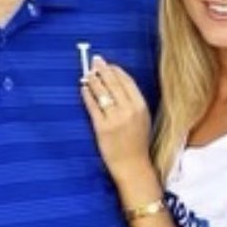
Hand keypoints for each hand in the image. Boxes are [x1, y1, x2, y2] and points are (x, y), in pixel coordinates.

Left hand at [79, 57, 153, 183]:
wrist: (133, 165)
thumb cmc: (137, 141)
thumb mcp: (143, 118)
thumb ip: (133, 101)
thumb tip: (117, 81)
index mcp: (141, 106)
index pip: (127, 81)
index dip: (116, 70)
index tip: (108, 64)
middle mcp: (128, 110)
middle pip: (113, 83)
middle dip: (102, 69)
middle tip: (95, 61)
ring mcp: (114, 119)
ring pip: (102, 93)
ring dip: (93, 80)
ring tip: (88, 73)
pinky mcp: (102, 128)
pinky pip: (92, 106)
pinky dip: (87, 95)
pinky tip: (84, 89)